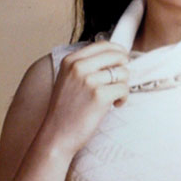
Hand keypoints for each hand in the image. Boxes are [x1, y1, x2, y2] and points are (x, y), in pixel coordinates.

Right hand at [38, 41, 128, 158]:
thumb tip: (114, 55)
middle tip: (121, 80)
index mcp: (70, 60)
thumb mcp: (68, 79)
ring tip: (114, 97)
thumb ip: (85, 65)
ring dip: (123, 85)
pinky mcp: (100, 96)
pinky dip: (123, 97)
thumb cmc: (66, 110)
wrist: (56, 135)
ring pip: (123, 73)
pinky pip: (124, 88)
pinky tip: (115, 105)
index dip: (118, 51)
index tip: (123, 60)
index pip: (103, 45)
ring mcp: (89, 81)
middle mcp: (79, 67)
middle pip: (117, 56)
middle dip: (124, 68)